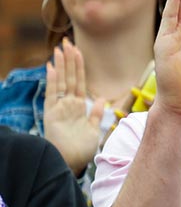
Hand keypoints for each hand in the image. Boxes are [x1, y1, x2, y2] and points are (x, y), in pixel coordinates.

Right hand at [42, 39, 107, 174]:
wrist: (71, 164)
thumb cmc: (81, 150)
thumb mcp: (94, 130)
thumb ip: (96, 114)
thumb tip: (102, 99)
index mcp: (78, 107)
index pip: (79, 82)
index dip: (79, 67)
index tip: (78, 51)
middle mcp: (67, 105)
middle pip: (69, 78)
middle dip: (69, 60)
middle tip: (67, 42)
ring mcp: (59, 108)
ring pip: (61, 82)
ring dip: (61, 66)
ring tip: (60, 49)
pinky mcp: (51, 114)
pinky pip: (52, 95)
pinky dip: (52, 81)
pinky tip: (52, 68)